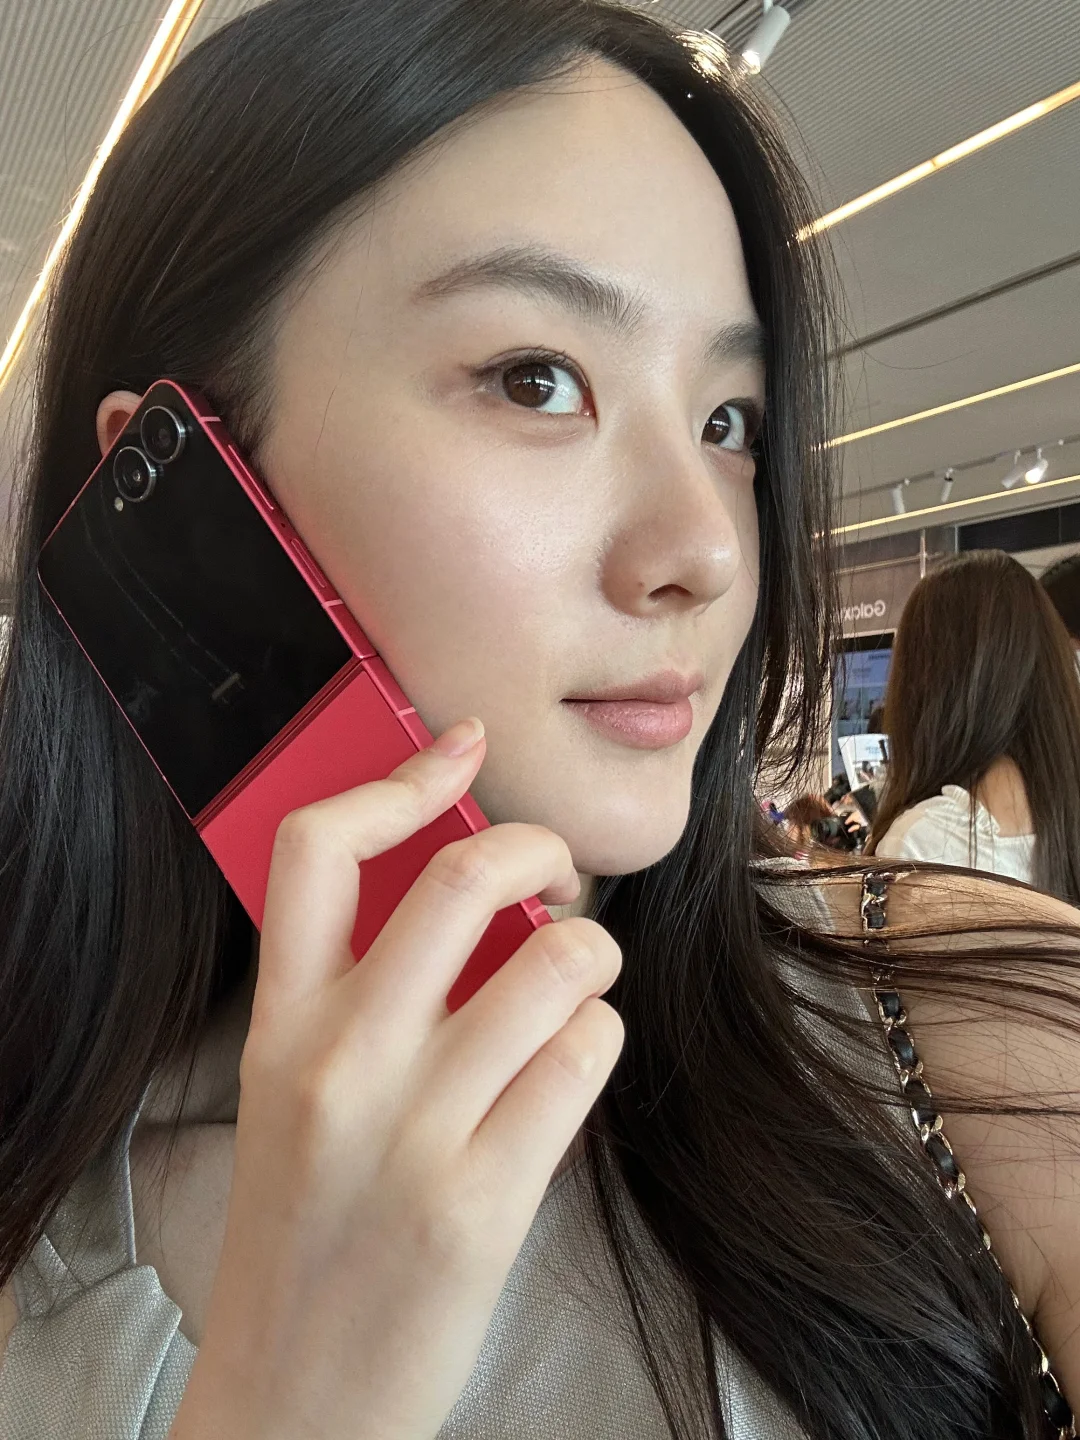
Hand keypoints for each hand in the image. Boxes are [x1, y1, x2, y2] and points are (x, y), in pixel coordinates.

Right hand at [168, 717, 623, 1439]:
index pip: (317, 847)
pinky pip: (586, 1052)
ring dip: (589, 956)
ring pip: (557, 960)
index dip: (402, 776)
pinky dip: (595, 1040)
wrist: (295, 1398)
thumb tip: (479, 882)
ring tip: (570, 989)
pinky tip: (566, 1068)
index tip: (460, 748)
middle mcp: (340, 1061)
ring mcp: (415, 1130)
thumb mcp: (289, 1091)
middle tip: (555, 876)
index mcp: (279, 1024)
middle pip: (466, 877)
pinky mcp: (486, 1197)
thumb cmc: (307, 1227)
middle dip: (540, 848)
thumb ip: (354, 988)